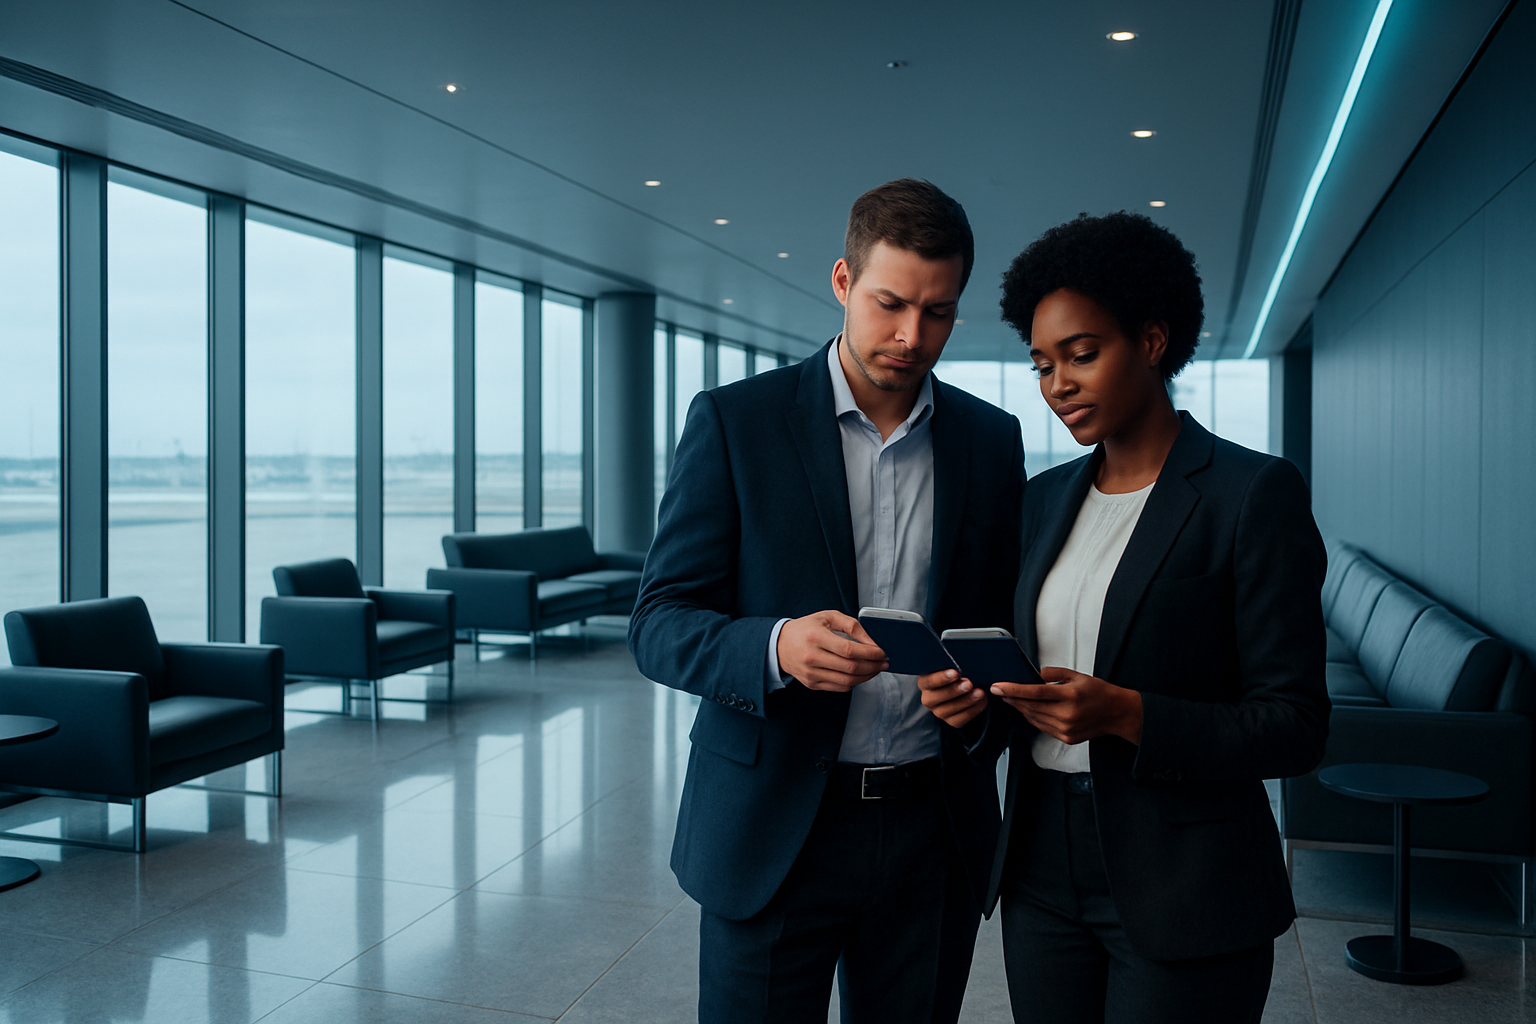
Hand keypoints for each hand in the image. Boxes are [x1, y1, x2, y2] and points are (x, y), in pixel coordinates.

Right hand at [777, 611, 887, 691]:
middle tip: (883, 662)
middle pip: (850, 668)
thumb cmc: (806, 628)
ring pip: (847, 681)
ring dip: (867, 676)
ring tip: (875, 669)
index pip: (849, 650)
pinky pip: (839, 687)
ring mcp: (811, 673)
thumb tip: (872, 643)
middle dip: (873, 666)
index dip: (870, 653)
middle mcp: (811, 657)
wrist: (781, 645)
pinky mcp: (812, 684)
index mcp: (815, 636)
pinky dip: (854, 682)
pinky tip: (859, 674)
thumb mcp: (828, 617)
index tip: (882, 653)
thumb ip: (852, 626)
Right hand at [918, 668, 986, 728]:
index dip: (940, 678)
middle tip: (969, 684)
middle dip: (954, 690)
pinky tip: (982, 701)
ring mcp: (939, 711)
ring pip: (948, 710)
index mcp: (925, 682)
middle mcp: (929, 698)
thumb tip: (961, 662)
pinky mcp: (951, 721)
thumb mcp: (953, 666)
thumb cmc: (959, 673)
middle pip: (936, 697)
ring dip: (965, 701)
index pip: (928, 681)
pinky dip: (972, 710)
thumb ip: (954, 665)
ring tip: (979, 693)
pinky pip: (959, 719)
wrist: (967, 686)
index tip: (955, 673)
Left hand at [990, 667, 1142, 744]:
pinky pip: (1042, 727)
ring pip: (1034, 718)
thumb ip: (1055, 673)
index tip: (998, 687)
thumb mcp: (1078, 675)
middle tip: (1000, 690)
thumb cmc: (1099, 692)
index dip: (1013, 689)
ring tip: (1011, 698)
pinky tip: (1028, 709)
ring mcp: (1066, 729)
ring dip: (1020, 708)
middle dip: (1012, 698)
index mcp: (1070, 696)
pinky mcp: (1066, 738)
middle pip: (1031, 706)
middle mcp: (1067, 714)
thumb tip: (1036, 673)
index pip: (1034, 692)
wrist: (1117, 713)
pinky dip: (1032, 717)